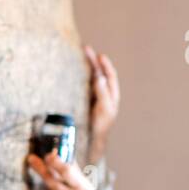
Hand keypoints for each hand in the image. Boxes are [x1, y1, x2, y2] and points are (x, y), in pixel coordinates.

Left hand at [26, 150, 119, 189]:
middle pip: (49, 179)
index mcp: (82, 189)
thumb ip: (75, 173)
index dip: (55, 161)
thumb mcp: (89, 189)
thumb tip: (62, 155)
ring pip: (49, 189)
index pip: (66, 171)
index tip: (48, 154)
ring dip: (53, 187)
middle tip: (31, 158)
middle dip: (39, 167)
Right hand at [85, 45, 119, 160]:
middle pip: (100, 74)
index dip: (105, 65)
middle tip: (86, 49)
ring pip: (93, 78)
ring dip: (88, 67)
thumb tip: (100, 77)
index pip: (109, 76)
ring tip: (82, 55)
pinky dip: (83, 76)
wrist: (92, 140)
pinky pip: (86, 85)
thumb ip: (103, 94)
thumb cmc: (100, 126)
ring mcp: (95, 97)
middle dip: (94, 62)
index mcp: (111, 96)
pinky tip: (77, 71)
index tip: (99, 55)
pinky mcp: (87, 101)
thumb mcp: (103, 110)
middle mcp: (104, 94)